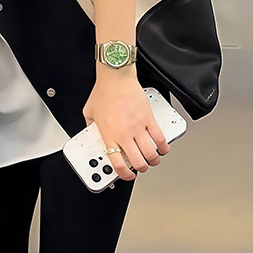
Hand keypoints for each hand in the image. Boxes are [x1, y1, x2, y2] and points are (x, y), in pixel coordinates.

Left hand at [82, 66, 169, 180]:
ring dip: (153, 161)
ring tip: (152, 160)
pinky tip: (163, 148)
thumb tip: (90, 133)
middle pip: (138, 162)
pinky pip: (160, 138)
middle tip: (141, 167)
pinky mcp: (149, 119)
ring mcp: (138, 127)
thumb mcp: (89, 112)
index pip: (117, 163)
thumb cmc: (103, 91)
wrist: (115, 77)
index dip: (124, 174)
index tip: (127, 175)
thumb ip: (89, 126)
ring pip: (151, 153)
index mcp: (108, 134)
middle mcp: (124, 134)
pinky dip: (164, 147)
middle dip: (141, 169)